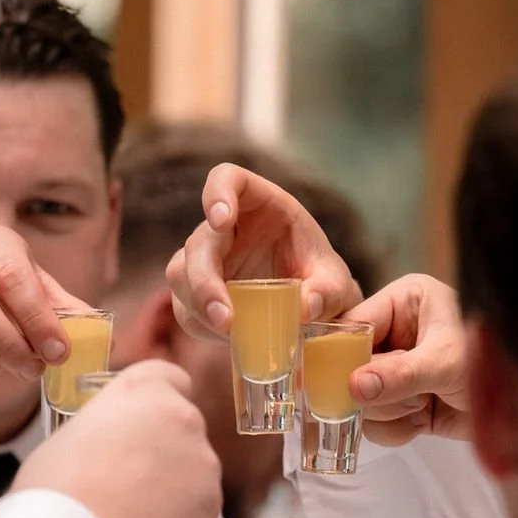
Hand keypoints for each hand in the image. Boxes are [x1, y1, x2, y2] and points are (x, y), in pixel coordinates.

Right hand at [15, 361, 221, 517]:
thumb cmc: (57, 486)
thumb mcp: (74, 431)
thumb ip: (111, 426)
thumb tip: (118, 444)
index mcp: (147, 389)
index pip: (171, 378)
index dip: (155, 402)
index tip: (142, 422)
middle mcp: (185, 418)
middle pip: (183, 427)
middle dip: (163, 449)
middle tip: (126, 478)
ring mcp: (204, 466)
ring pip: (193, 472)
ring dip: (172, 486)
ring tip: (130, 513)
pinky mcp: (210, 510)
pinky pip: (197, 511)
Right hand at [166, 165, 361, 340]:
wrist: (312, 306)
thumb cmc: (322, 280)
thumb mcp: (336, 283)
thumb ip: (328, 291)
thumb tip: (305, 307)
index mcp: (259, 205)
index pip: (226, 179)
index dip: (216, 193)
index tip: (221, 220)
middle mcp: (226, 228)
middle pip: (199, 242)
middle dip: (205, 280)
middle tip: (224, 316)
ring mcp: (208, 259)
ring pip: (181, 273)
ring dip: (198, 304)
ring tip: (229, 331)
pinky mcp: (197, 291)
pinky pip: (184, 305)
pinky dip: (201, 323)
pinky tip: (228, 337)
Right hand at [344, 274, 469, 444]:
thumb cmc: (496, 362)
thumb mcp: (447, 362)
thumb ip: (399, 374)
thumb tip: (354, 387)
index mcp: (405, 302)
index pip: (354, 324)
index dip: (341, 353)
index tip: (335, 379)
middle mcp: (397, 332)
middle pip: (350, 365)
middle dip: (373, 390)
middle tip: (405, 395)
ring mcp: (397, 370)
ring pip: (359, 398)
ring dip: (388, 411)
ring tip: (423, 405)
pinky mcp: (403, 401)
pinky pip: (375, 422)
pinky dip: (396, 429)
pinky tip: (423, 421)